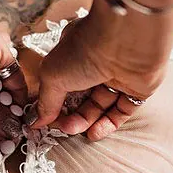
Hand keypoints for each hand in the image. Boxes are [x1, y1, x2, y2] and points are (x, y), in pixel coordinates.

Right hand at [27, 0, 172, 140]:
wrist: (126, 40)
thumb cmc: (86, 48)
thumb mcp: (53, 75)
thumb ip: (46, 101)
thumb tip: (37, 120)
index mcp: (73, 55)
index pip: (61, 84)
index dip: (54, 103)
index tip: (46, 120)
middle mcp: (95, 65)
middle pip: (80, 98)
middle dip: (70, 116)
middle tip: (64, 127)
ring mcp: (116, 76)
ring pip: (100, 106)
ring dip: (86, 121)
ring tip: (77, 130)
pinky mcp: (136, 89)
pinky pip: (121, 111)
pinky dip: (108, 124)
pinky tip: (95, 133)